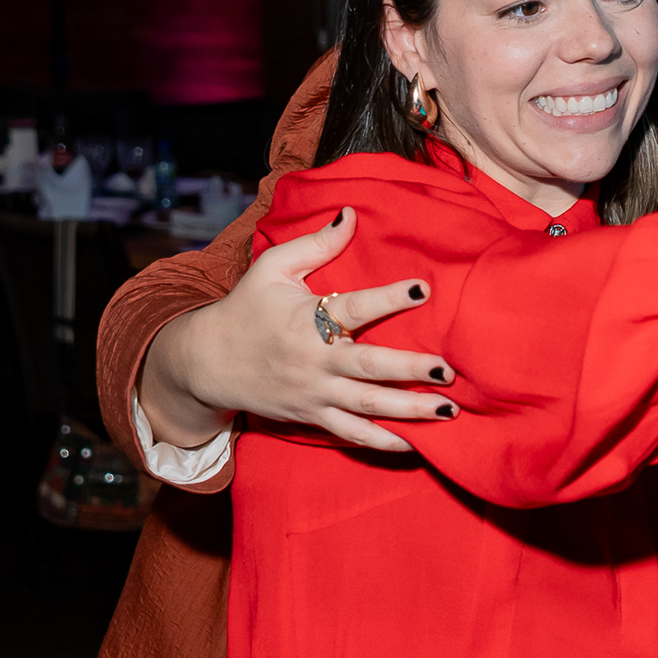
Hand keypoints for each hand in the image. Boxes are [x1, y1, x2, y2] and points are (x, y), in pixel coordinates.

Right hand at [139, 207, 450, 454]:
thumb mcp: (273, 267)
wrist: (207, 362)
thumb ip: (316, 243)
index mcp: (307, 319)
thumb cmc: (247, 308)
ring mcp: (315, 393)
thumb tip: (350, 213)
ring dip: (410, 411)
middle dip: (410, 370)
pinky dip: (383, 442)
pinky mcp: (312, 416)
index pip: (354, 308)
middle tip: (447, 370)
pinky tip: (416, 444)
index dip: (388, 298)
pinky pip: (351, 434)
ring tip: (449, 410)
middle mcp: (315, 360)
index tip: (423, 289)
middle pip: (368, 367)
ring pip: (367, 407)